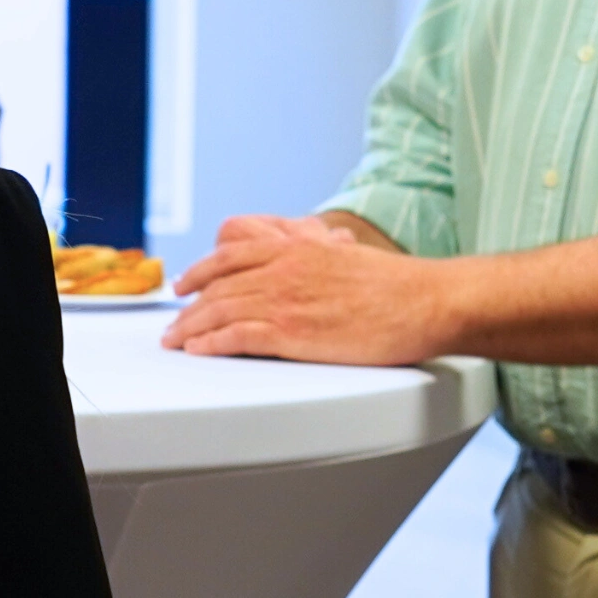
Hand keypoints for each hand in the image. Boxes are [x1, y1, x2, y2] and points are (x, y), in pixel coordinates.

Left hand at [165, 212, 445, 363]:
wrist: (425, 301)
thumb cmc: (398, 285)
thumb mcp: (349, 256)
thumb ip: (323, 253)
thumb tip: (321, 246)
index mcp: (297, 249)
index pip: (231, 255)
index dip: (201, 270)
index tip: (184, 284)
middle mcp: (284, 270)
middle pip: (219, 286)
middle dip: (189, 307)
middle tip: (172, 325)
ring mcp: (286, 300)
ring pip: (221, 310)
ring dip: (191, 329)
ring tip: (175, 343)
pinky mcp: (294, 333)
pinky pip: (239, 336)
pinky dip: (212, 343)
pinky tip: (199, 351)